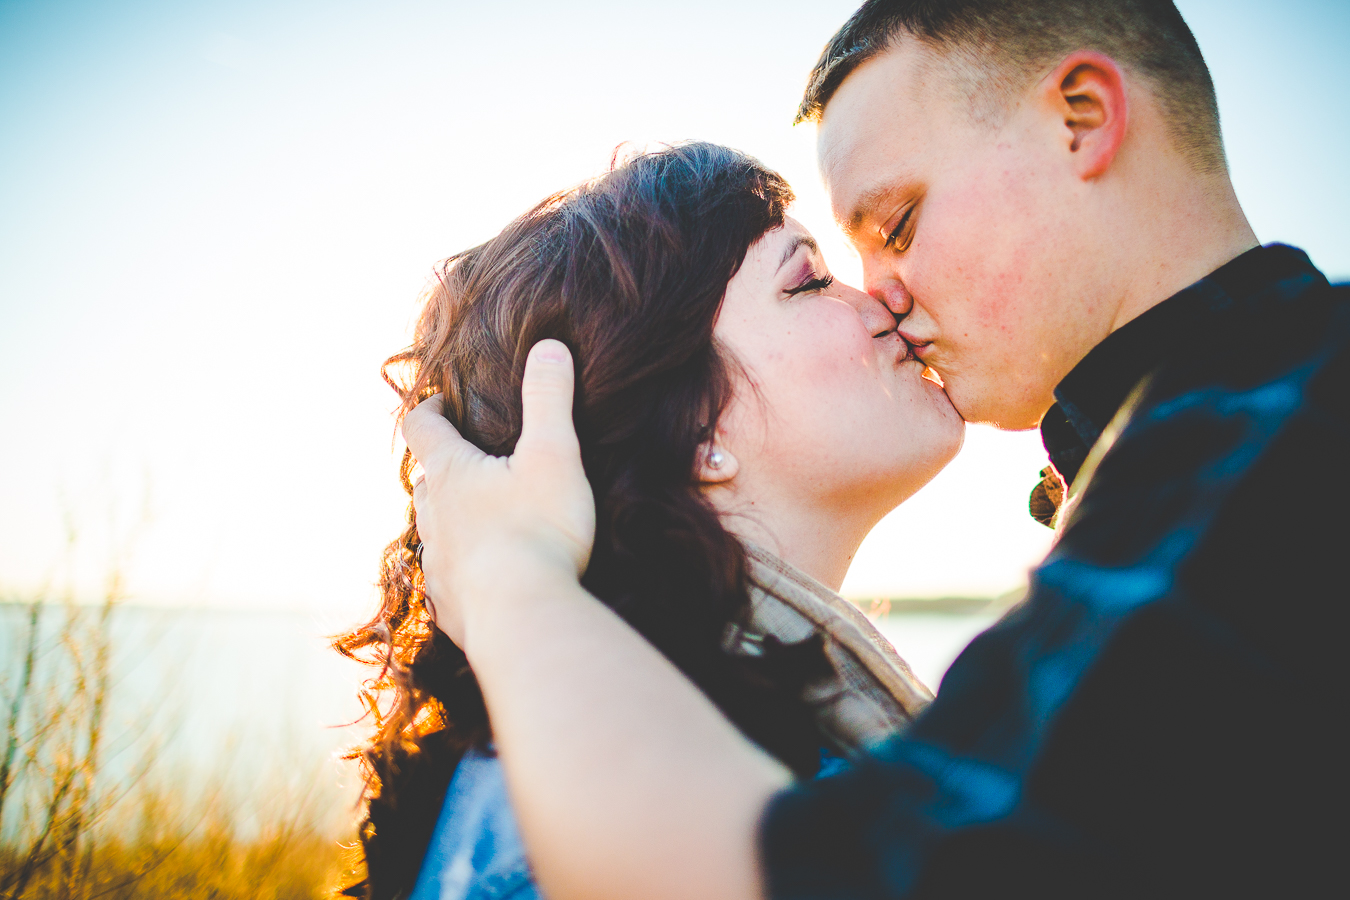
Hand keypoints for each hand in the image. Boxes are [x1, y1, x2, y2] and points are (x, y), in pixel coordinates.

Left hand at [402, 339, 596, 644]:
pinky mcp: (451, 609)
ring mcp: (439, 567)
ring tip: (478, 522)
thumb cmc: (539, 531)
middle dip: (442, 470)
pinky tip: (486, 581)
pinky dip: (464, 572)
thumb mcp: (554, 454)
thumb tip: (549, 346)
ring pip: (434, 535)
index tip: (441, 401)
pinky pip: (449, 583)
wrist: (522, 617)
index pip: (423, 430)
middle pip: (426, 484)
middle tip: (465, 463)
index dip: (429, 411)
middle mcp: (434, 518)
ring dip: (450, 522)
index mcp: (452, 475)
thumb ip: (550, 398)